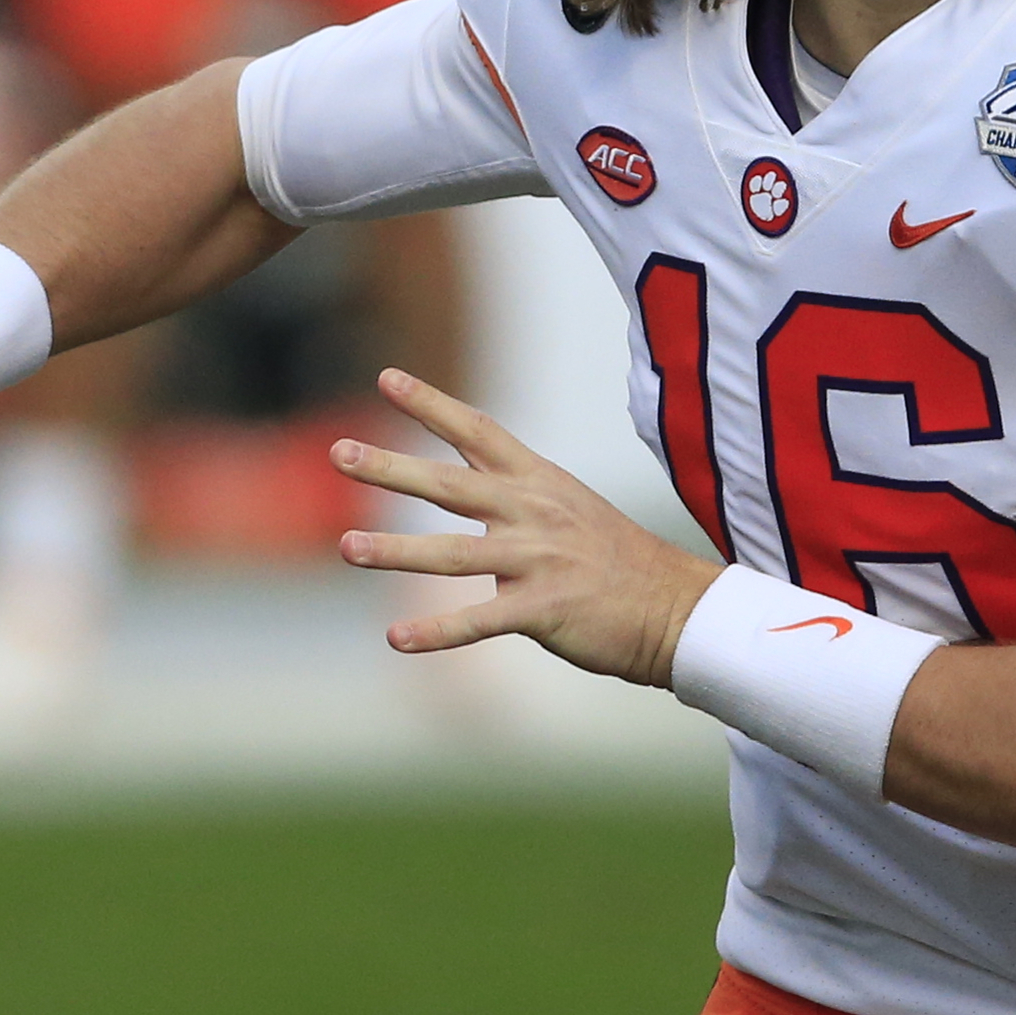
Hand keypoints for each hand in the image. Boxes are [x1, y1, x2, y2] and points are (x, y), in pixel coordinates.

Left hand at [331, 368, 719, 685]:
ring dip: (396, 551)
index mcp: (540, 484)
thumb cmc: (620, 564)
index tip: (386, 377)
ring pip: (454, 554)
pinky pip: (480, 620)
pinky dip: (436, 631)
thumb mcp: (571, 513)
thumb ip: (518, 505)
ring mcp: (540, 560)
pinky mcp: (545, 608)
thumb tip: (469, 506)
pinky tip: (397, 637)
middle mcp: (535, 514)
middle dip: (391, 468)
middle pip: (450, 485)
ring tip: (346, 548)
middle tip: (339, 451)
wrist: (676, 609)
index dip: (431, 404)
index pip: (479, 432)